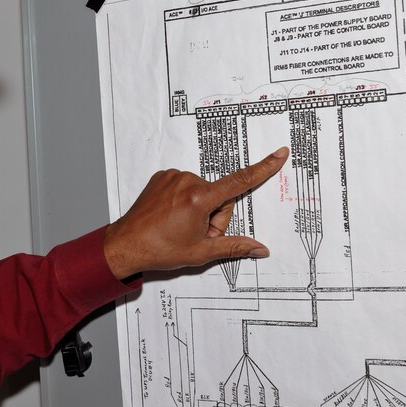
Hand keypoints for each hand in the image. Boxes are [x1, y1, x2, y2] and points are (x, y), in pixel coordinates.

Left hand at [103, 147, 288, 279]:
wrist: (126, 244)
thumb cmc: (160, 249)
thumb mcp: (201, 252)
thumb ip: (234, 247)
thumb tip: (260, 249)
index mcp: (199, 198)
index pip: (240, 182)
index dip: (263, 168)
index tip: (279, 154)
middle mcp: (186, 181)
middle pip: (219, 197)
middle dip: (213, 216)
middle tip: (195, 234)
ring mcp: (172, 177)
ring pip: (202, 192)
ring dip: (198, 209)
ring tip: (180, 226)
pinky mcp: (161, 177)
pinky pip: (185, 186)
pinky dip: (184, 200)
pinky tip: (171, 215)